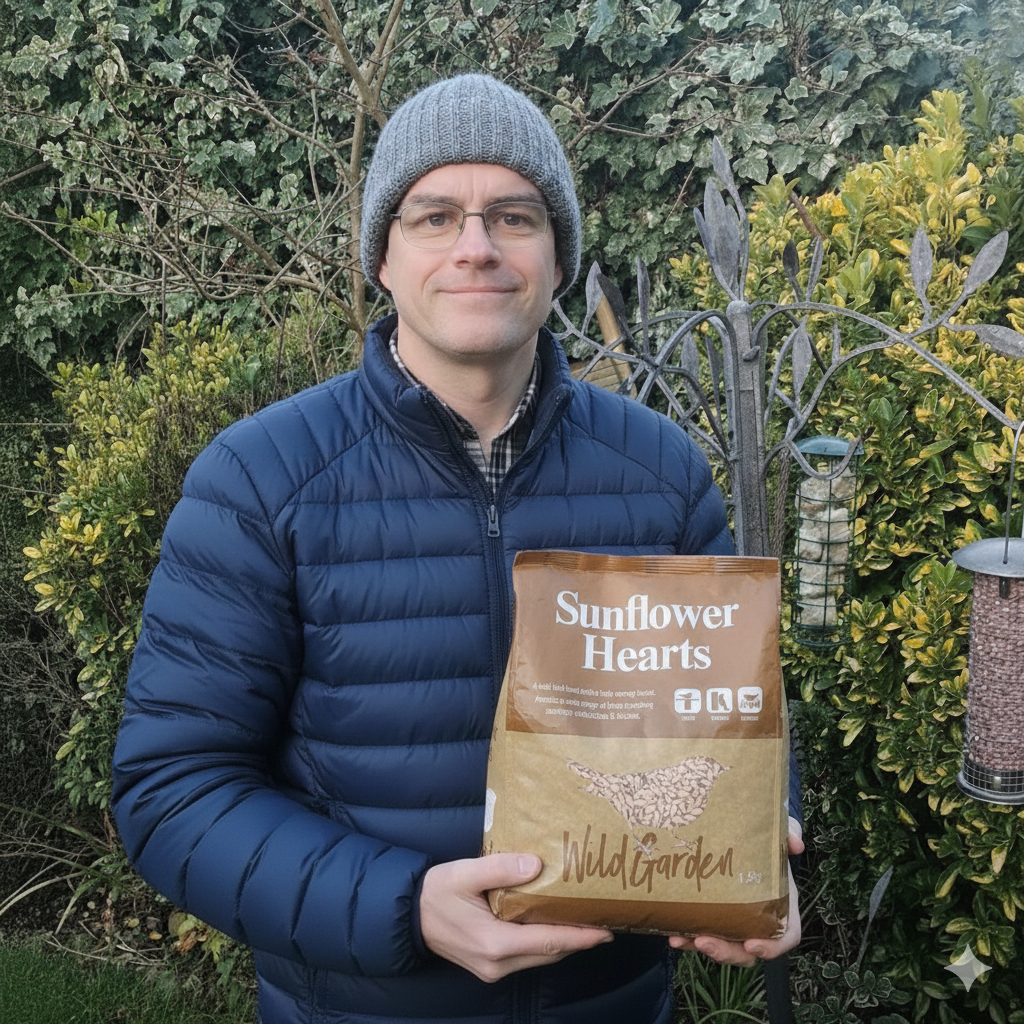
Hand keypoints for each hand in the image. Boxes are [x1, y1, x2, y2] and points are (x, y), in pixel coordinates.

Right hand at [420, 853, 613, 982]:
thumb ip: (499, 868)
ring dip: (563, 942)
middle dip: (578, 939)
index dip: (580, 937)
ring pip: (540, 957)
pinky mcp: (489, 966)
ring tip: (585, 921)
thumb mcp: (464, 873)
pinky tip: (553, 924)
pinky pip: (527, 956)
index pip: (548, 941)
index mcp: (494, 942)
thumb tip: (535, 865)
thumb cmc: (435, 893)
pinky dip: (545, 943)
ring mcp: (493, 968)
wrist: (407, 916)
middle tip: (604, 920)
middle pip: (549, 953)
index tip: (605, 930)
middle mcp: (497, 963)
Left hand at [668, 817, 803, 966]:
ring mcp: (736, 921)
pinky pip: (701, 935)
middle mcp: (759, 919)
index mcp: (780, 905)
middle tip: (704, 942)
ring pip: (723, 947)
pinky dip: (688, 938)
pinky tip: (672, 934)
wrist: (743, 832)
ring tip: (680, 939)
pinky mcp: (714, 916)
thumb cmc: (766, 838)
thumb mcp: (781, 832)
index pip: (784, 937)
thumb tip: (795, 844)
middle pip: (748, 951)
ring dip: (702, 947)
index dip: (771, 947)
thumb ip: (789, 833)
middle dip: (726, 952)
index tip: (752, 945)